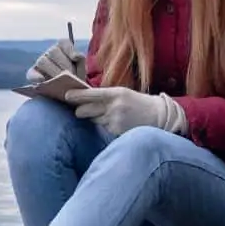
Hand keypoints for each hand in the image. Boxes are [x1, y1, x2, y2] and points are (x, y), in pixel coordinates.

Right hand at [27, 39, 86, 82]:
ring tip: (60, 81)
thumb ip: (80, 61)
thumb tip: (76, 56)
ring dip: (52, 71)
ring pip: (43, 61)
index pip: (64, 43)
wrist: (69, 91)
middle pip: (53, 52)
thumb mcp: (81, 69)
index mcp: (62, 48)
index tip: (75, 58)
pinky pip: (31, 73)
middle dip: (63, 64)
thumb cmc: (76, 78)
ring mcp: (40, 62)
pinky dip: (35, 77)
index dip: (69, 50)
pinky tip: (42, 81)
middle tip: (71, 76)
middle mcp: (50, 52)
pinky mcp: (33, 74)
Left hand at [65, 86, 186, 136]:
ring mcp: (114, 121)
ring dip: (96, 119)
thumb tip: (84, 98)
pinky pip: (103, 129)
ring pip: (93, 120)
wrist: (159, 117)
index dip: (76, 95)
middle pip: (85, 110)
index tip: (66, 95)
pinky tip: (118, 124)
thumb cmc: (138, 104)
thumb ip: (105, 96)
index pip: (90, 94)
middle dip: (81, 111)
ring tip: (111, 116)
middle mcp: (114, 106)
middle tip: (80, 110)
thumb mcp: (123, 94)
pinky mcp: (116, 132)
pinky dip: (106, 127)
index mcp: (115, 93)